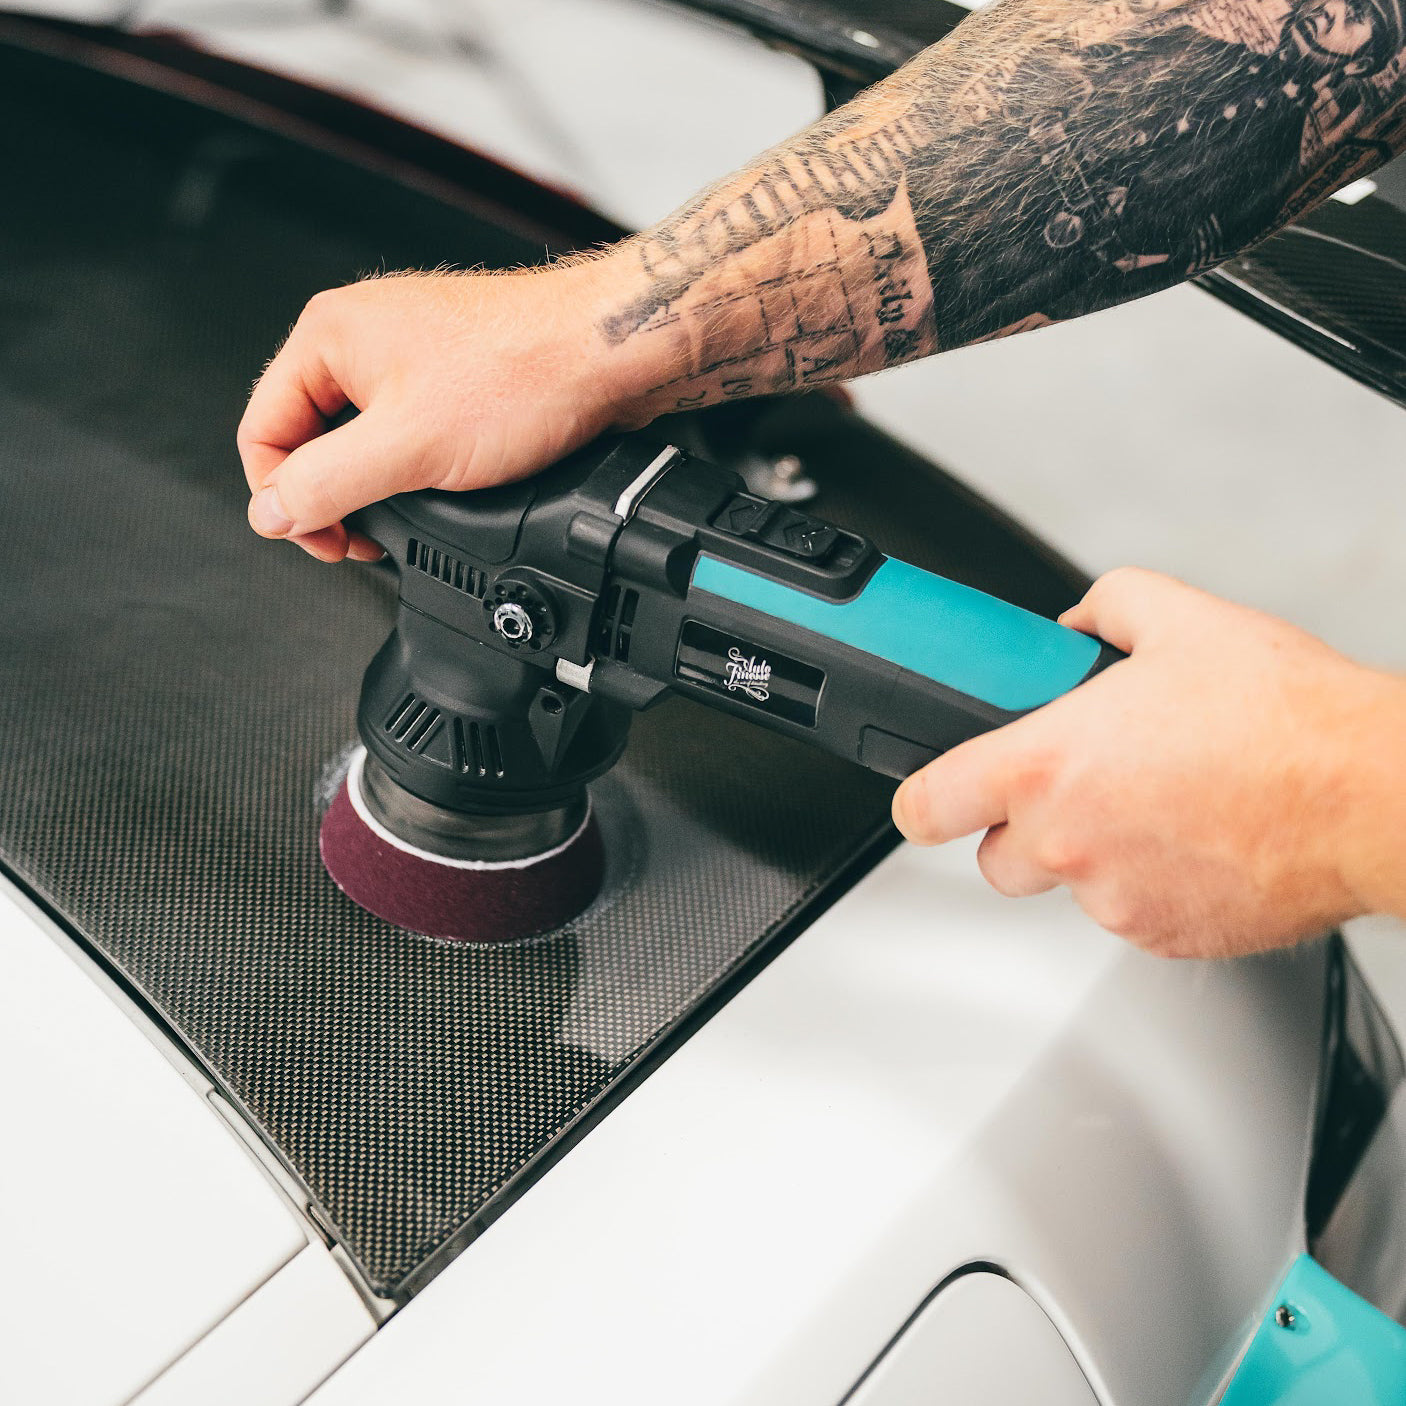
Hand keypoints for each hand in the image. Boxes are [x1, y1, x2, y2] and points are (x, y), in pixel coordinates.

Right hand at [237, 262, 637, 561]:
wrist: (607, 353)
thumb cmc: (523, 374)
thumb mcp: (406, 447)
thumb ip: (327, 483)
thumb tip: (271, 512)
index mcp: (328, 335)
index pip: (262, 430)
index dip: (283, 498)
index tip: (324, 539)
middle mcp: (361, 335)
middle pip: (308, 436)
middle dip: (332, 496)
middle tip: (365, 539)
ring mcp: (407, 353)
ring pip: (359, 437)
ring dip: (374, 486)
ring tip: (407, 515)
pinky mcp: (449, 374)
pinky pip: (405, 429)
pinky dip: (411, 467)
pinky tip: (440, 487)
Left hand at [891, 568, 1405, 957]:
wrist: (1371, 794)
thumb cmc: (1285, 718)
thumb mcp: (1177, 619)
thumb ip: (1102, 611)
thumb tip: (1074, 627)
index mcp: (1046, 767)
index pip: (924, 807)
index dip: (918, 800)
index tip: (928, 795)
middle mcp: (1068, 844)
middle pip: (993, 858)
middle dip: (1020, 826)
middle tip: (1072, 789)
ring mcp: (1115, 899)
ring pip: (1066, 887)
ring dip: (1089, 854)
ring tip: (1154, 805)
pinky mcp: (1165, 937)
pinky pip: (1127, 913)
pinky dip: (1145, 883)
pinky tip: (1192, 838)